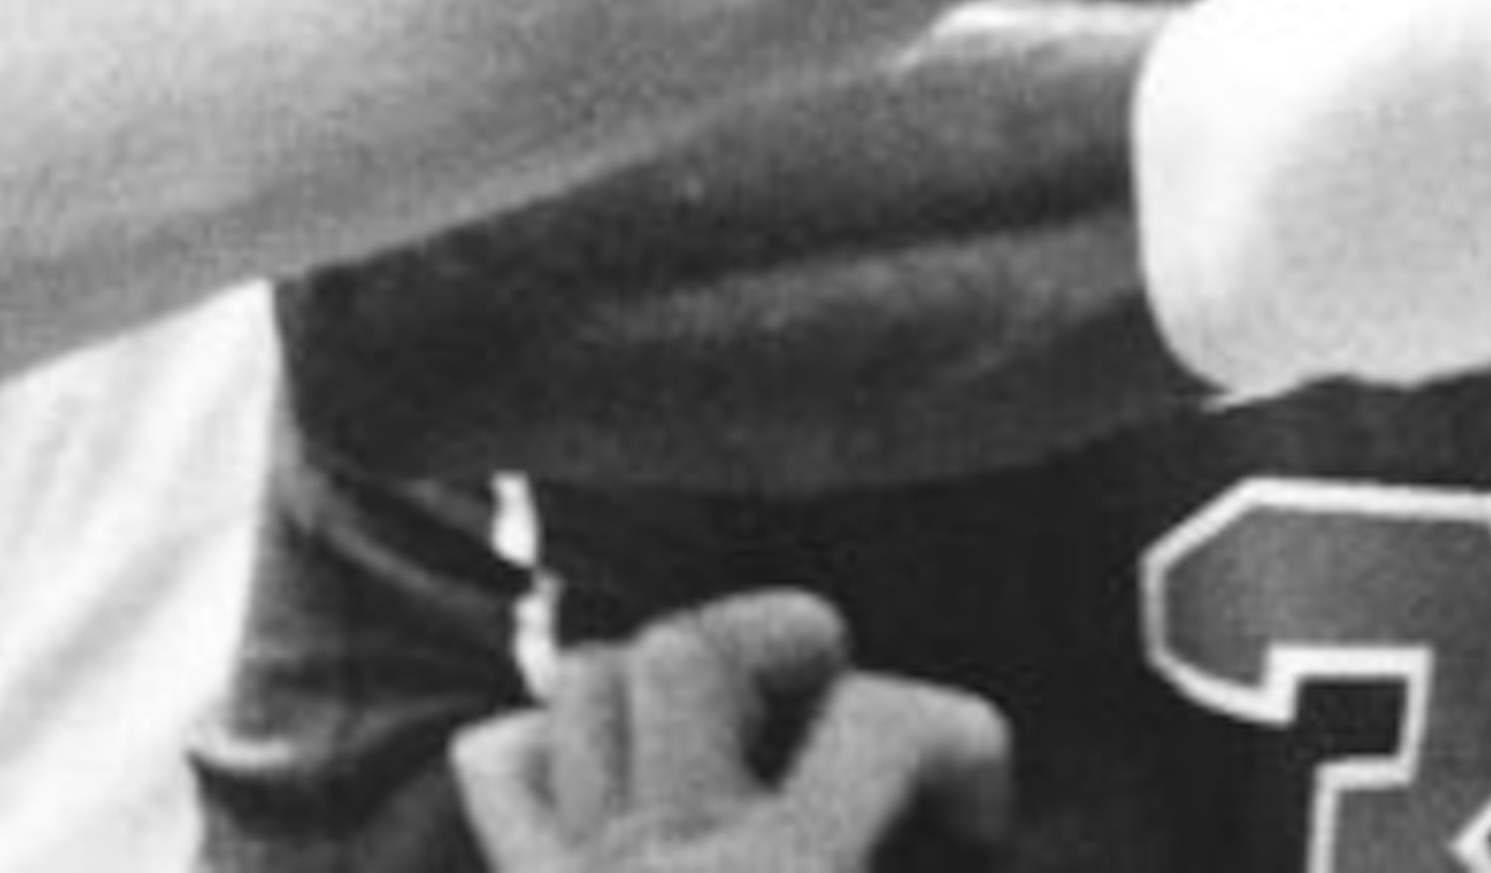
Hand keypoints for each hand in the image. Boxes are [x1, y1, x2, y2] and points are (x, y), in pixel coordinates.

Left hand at [452, 590, 1012, 872]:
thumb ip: (906, 853)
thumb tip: (984, 834)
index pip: (882, 719)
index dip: (965, 740)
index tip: (987, 806)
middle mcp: (665, 861)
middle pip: (692, 652)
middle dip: (779, 641)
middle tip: (838, 694)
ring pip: (585, 685)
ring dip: (666, 685)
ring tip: (740, 728)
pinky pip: (503, 781)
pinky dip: (556, 753)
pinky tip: (625, 781)